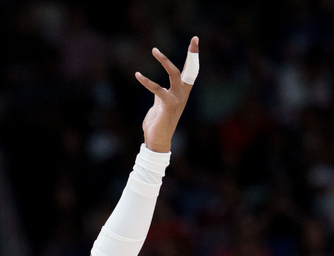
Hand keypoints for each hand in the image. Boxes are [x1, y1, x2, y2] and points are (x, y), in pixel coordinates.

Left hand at [135, 37, 198, 152]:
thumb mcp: (160, 104)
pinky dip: (146, 82)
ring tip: (155, 50)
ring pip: (173, 74)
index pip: (190, 71)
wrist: (157, 140)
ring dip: (164, 60)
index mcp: (182, 92)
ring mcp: (176, 99)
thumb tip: (157, 88)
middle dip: (192, 53)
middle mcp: (182, 94)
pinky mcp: (167, 105)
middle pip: (190, 69)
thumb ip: (160, 94)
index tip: (195, 40)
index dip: (193, 56)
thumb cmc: (158, 122)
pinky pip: (157, 89)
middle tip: (194, 38)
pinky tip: (138, 75)